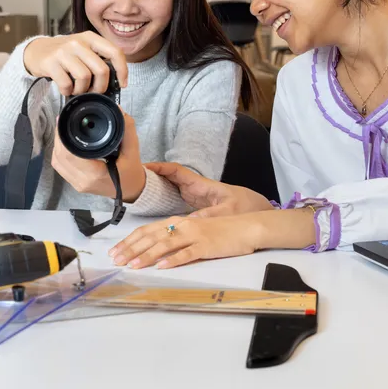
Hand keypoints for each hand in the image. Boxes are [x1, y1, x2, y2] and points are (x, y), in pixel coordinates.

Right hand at [23, 32, 127, 96]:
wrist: (37, 51)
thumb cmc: (64, 54)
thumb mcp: (83, 49)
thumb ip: (98, 59)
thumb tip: (115, 81)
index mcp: (90, 38)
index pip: (115, 52)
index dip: (122, 70)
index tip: (122, 83)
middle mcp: (78, 42)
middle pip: (101, 70)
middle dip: (101, 86)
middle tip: (94, 90)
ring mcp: (64, 52)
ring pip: (84, 78)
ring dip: (82, 90)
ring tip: (77, 88)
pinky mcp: (51, 62)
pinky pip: (67, 84)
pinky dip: (68, 91)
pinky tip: (66, 88)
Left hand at [52, 112, 144, 200]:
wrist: (132, 190)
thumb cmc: (131, 173)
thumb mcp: (133, 151)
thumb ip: (127, 130)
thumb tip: (119, 111)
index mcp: (96, 174)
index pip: (69, 154)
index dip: (62, 136)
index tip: (63, 121)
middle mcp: (83, 181)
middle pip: (59, 157)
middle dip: (58, 138)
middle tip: (61, 122)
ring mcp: (77, 184)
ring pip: (57, 163)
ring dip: (57, 146)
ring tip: (61, 131)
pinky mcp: (76, 184)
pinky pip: (61, 168)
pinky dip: (59, 155)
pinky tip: (64, 145)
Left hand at [109, 214, 261, 268]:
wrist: (246, 227)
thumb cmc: (220, 230)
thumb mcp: (193, 230)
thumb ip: (175, 237)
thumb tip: (155, 249)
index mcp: (177, 222)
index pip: (147, 230)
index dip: (129, 240)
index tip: (115, 251)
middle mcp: (182, 226)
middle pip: (151, 237)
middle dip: (131, 249)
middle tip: (116, 260)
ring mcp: (194, 235)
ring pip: (165, 245)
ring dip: (146, 255)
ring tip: (132, 265)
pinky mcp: (206, 246)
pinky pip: (187, 254)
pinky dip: (173, 260)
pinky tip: (161, 266)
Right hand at [145, 162, 272, 216]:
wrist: (256, 210)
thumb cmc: (244, 206)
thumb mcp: (227, 211)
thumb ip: (208, 215)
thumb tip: (188, 222)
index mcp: (200, 184)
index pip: (175, 170)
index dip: (159, 167)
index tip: (144, 167)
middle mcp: (193, 187)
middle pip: (166, 178)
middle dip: (150, 177)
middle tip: (131, 180)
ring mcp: (191, 195)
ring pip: (167, 188)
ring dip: (153, 189)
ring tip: (135, 193)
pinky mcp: (191, 205)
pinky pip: (171, 198)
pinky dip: (160, 198)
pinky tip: (150, 205)